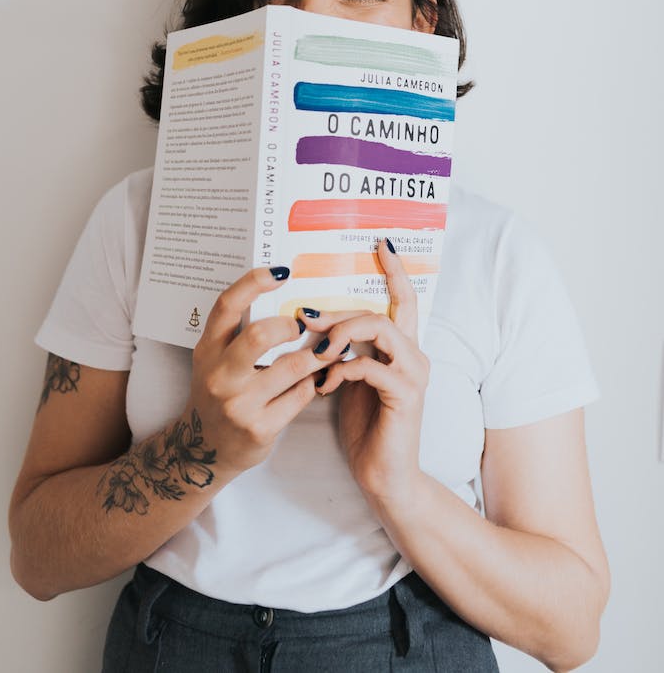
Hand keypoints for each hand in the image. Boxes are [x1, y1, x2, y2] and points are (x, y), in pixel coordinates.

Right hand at [185, 266, 327, 478]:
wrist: (203, 450)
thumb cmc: (218, 392)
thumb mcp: (216, 359)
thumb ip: (238, 332)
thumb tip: (285, 295)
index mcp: (207, 350)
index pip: (226, 306)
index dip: (254, 282)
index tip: (280, 271)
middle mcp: (219, 376)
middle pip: (259, 335)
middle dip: (291, 325)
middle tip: (305, 324)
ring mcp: (239, 405)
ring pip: (292, 367)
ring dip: (317, 354)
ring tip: (330, 347)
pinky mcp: (260, 428)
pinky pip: (300, 395)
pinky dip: (313, 382)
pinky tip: (317, 377)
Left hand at [308, 239, 429, 504]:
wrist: (385, 477)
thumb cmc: (365, 427)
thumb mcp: (348, 379)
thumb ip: (341, 349)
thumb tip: (310, 318)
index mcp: (402, 348)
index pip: (403, 299)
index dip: (394, 270)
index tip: (379, 243)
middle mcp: (414, 355)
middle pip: (380, 311)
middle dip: (339, 311)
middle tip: (306, 317)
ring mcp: (413, 375)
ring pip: (378, 330)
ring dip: (340, 335)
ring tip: (316, 351)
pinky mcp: (406, 397)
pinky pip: (371, 367)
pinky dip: (342, 370)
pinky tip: (325, 386)